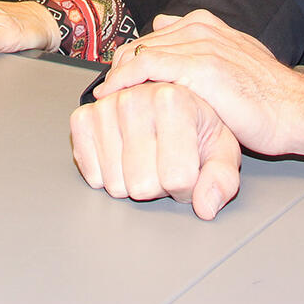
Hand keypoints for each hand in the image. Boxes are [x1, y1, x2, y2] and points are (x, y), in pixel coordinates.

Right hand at [70, 82, 241, 220]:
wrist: (164, 103)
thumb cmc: (194, 126)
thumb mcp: (221, 150)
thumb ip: (221, 180)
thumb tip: (206, 206)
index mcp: (174, 100)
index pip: (177, 177)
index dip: (187, 185)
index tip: (189, 166)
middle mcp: (135, 97)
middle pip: (142, 185)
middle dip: (157, 185)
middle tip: (164, 161)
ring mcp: (105, 107)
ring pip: (115, 185)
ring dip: (131, 180)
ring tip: (145, 156)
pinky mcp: (82, 119)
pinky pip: (91, 174)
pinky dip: (106, 175)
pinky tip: (122, 155)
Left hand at [96, 10, 303, 161]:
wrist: (294, 110)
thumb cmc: (268, 95)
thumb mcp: (234, 57)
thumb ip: (204, 44)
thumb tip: (166, 25)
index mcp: (207, 23)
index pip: (153, 35)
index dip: (132, 57)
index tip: (119, 77)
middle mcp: (201, 28)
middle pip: (141, 43)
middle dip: (120, 67)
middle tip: (107, 90)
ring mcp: (199, 45)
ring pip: (140, 52)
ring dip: (117, 74)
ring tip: (105, 95)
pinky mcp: (198, 67)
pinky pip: (146, 67)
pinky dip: (124, 79)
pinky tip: (113, 94)